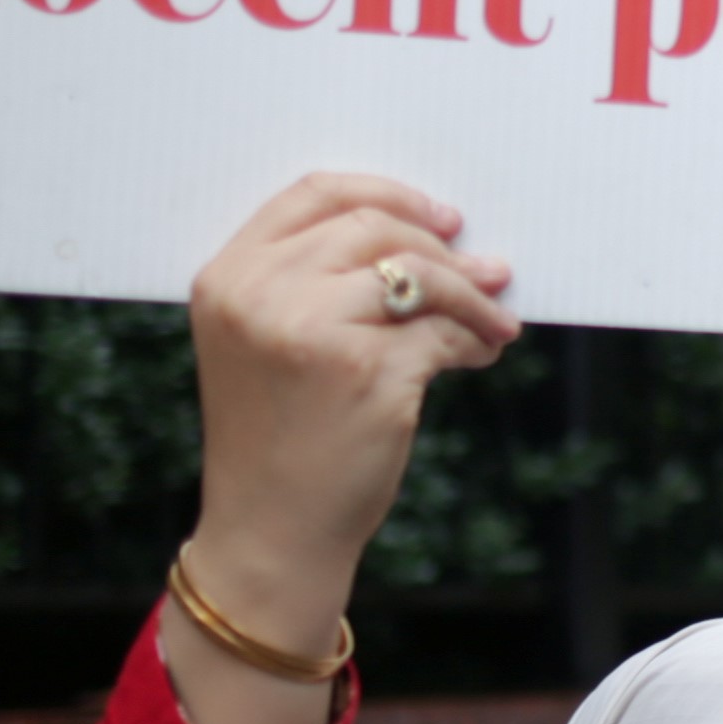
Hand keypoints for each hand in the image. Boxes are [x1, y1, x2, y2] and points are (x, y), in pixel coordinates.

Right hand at [168, 175, 517, 723]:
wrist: (271, 530)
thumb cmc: (279, 436)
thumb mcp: (269, 344)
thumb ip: (319, 282)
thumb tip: (440, 236)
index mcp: (227, 277)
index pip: (315, 193)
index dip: (388, 194)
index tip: (440, 216)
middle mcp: (260, 295)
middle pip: (375, 228)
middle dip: (443, 249)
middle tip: (487, 271)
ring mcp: (310, 330)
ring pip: (419, 275)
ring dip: (473, 296)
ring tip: (495, 321)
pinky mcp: (366, 371)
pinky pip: (442, 333)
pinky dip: (474, 340)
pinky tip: (481, 353)